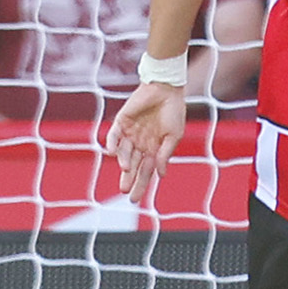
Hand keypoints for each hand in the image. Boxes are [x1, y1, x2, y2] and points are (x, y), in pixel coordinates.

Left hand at [106, 81, 186, 202]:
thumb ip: (165, 154)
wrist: (165, 89)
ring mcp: (130, 133)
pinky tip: (113, 153)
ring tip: (127, 169)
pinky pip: (114, 136)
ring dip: (125, 161)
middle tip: (126, 192)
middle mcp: (141, 143)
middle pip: (134, 166)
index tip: (135, 200)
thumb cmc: (174, 111)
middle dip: (129, 180)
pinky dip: (113, 144)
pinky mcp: (121, 122)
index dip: (141, 185)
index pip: (146, 171)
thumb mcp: (174, 136)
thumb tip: (161, 174)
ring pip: (124, 153)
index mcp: (154, 148)